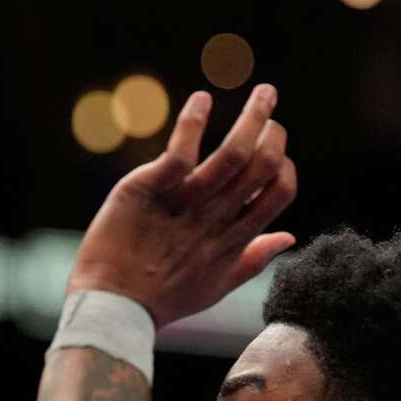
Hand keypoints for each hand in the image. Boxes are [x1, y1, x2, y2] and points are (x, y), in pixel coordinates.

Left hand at [69, 84, 295, 327]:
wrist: (111, 307)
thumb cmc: (160, 301)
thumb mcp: (215, 287)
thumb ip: (253, 260)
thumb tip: (289, 237)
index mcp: (233, 240)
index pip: (279, 194)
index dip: (285, 169)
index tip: (278, 155)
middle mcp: (215, 218)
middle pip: (261, 166)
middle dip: (273, 133)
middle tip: (270, 110)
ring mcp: (184, 203)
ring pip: (232, 153)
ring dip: (253, 118)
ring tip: (265, 93)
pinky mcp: (149, 189)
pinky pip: (180, 150)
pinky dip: (193, 121)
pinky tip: (202, 99)